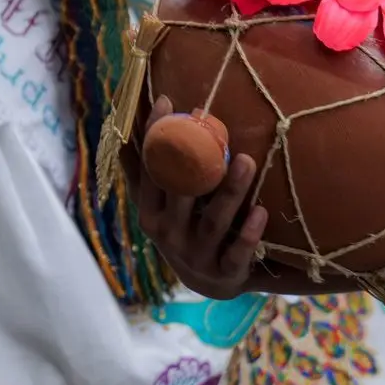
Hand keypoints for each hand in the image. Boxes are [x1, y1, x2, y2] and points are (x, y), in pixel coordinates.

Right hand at [130, 95, 267, 299]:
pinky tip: (261, 212)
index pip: (151, 173)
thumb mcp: (158, 206)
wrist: (210, 282)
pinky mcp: (226, 274)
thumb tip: (123, 124)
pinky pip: (237, 254)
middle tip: (214, 130)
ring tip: (247, 161)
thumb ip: (143, 172)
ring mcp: (197, 257)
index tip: (167, 102)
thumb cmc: (182, 229)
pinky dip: (248, 234)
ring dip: (230, 192)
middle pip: (182, 196)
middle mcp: (169, 237)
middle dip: (195, 164)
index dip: (156, 137)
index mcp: (150, 215)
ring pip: (214, 222)